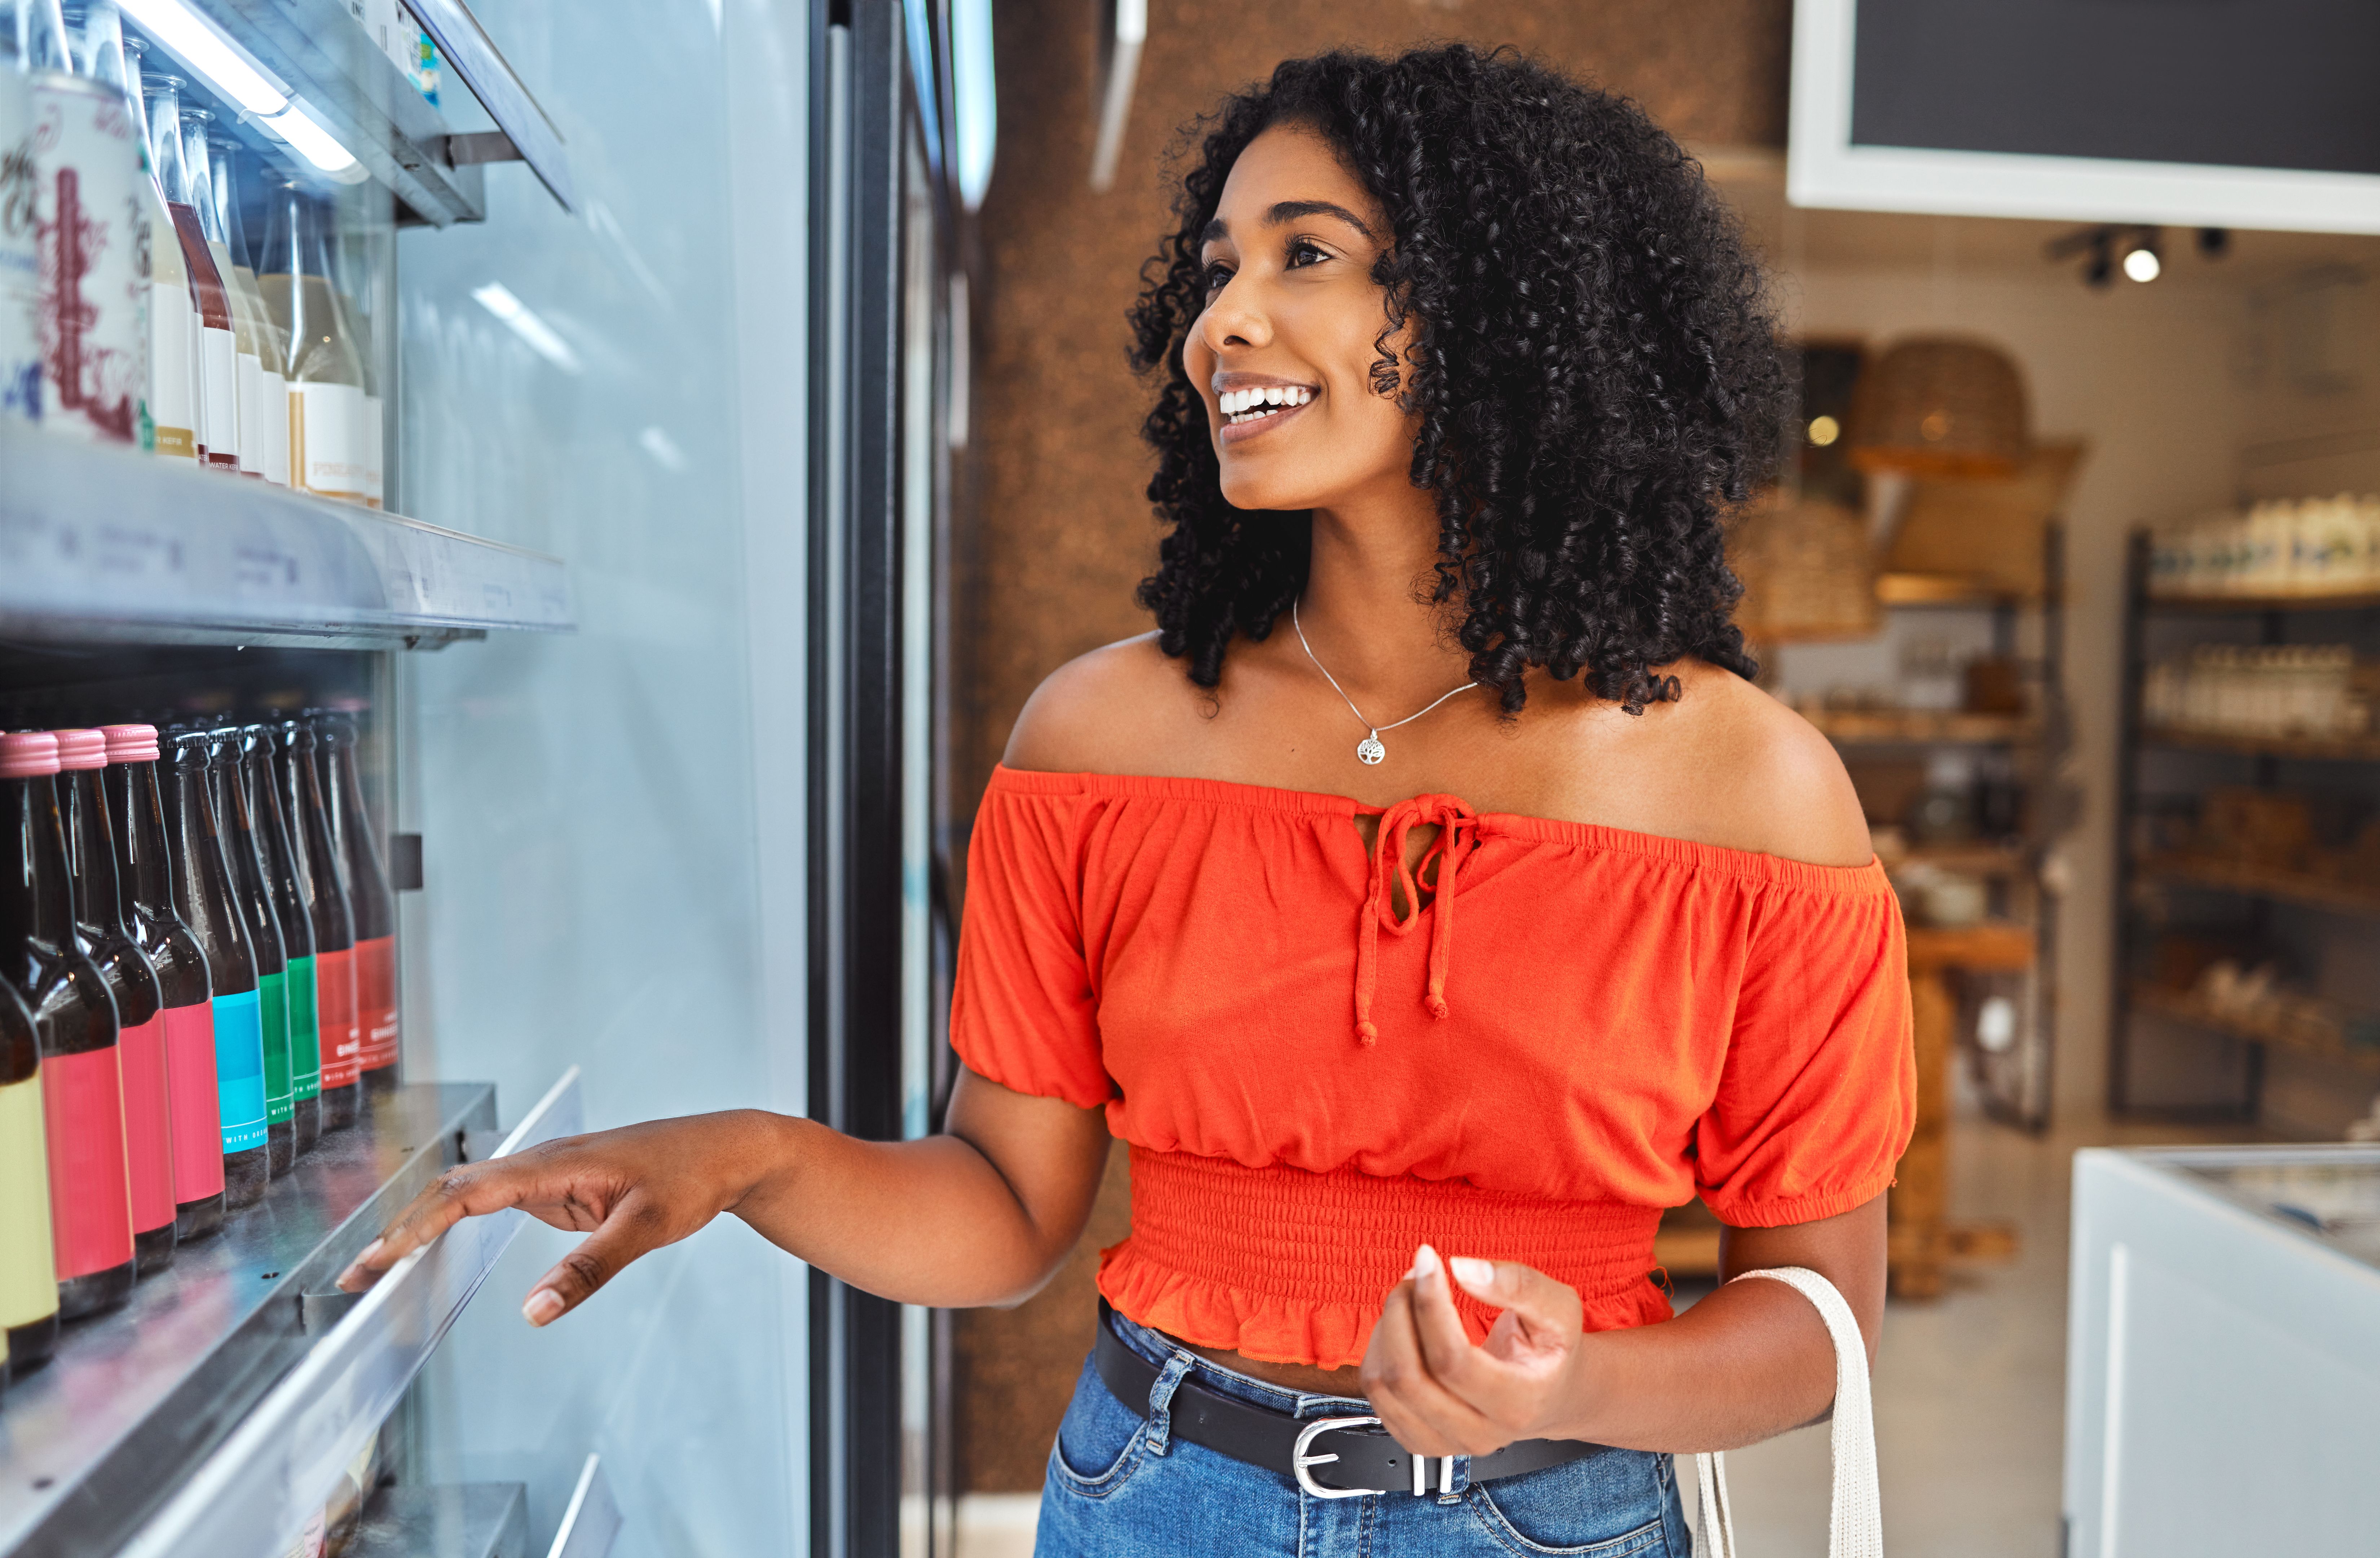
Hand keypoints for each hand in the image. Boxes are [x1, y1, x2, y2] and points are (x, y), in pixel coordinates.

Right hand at [334, 1111, 782, 1326]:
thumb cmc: (690, 1179)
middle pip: (451, 1191)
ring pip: (466, 1193)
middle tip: (357, 1276)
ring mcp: (545, 1173)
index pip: (465, 1195)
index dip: (416, 1226)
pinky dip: (452, 1222)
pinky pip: (491, 1202)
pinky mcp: (556, 1187)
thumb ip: (590, 1269)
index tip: (378, 1259)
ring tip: (378, 1267)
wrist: (725, 1150)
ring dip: (420, 1223)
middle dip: (401, 1228)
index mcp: (554, 1164)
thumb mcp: (646, 1227)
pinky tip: (431, 1248)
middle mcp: (540, 1163)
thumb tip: (533, 1312)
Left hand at [1358, 1244, 1592, 1456]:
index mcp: (1518, 1405)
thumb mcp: (1559, 1309)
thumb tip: (1463, 1268)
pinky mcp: (1418, 1439)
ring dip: (1385, 1328)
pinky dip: (1378, 1350)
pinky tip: (1402, 1327)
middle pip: (1408, 1378)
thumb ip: (1518, 1285)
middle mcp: (1479, 1434)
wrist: (1549, 1396)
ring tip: (1409, 1296)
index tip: (1427, 1261)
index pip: (1453, 1361)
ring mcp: (1445, 1443)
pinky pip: (1375, 1394)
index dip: (1430, 1305)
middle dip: (1400, 1312)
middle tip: (1416, 1275)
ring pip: (1384, 1387)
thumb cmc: (1553, 1351)